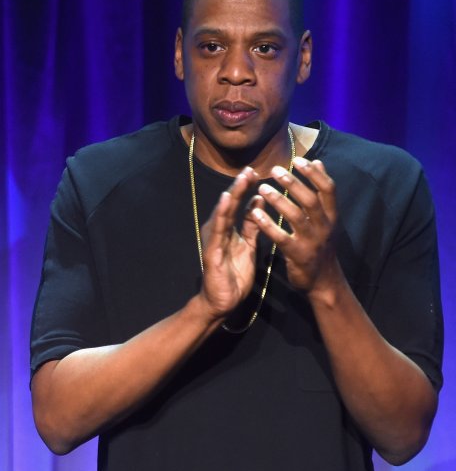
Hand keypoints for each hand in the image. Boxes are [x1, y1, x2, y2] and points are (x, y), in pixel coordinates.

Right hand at [197, 167, 264, 318]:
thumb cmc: (234, 276)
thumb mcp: (249, 247)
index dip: (247, 188)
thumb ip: (252, 227)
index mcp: (230, 230)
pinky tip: (228, 199)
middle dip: (240, 186)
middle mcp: (219, 231)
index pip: (239, 205)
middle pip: (231, 204)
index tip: (257, 171)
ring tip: (241, 178)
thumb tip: (258, 202)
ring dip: (233, 194)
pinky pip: (219, 229)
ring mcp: (214, 239)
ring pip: (224, 212)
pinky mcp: (212, 249)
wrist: (222, 301)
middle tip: (250, 168)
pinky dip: (223, 212)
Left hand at [248, 158, 338, 293]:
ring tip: (262, 188)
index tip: (298, 160)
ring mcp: (312, 241)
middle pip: (311, 200)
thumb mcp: (326, 219)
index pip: (328, 189)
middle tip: (274, 170)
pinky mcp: (298, 255)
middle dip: (293, 183)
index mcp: (332, 216)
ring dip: (279, 200)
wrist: (324, 281)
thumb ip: (321, 193)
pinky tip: (255, 213)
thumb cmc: (320, 244)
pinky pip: (282, 237)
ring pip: (297, 216)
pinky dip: (268, 224)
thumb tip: (318, 162)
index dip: (315, 173)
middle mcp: (325, 227)